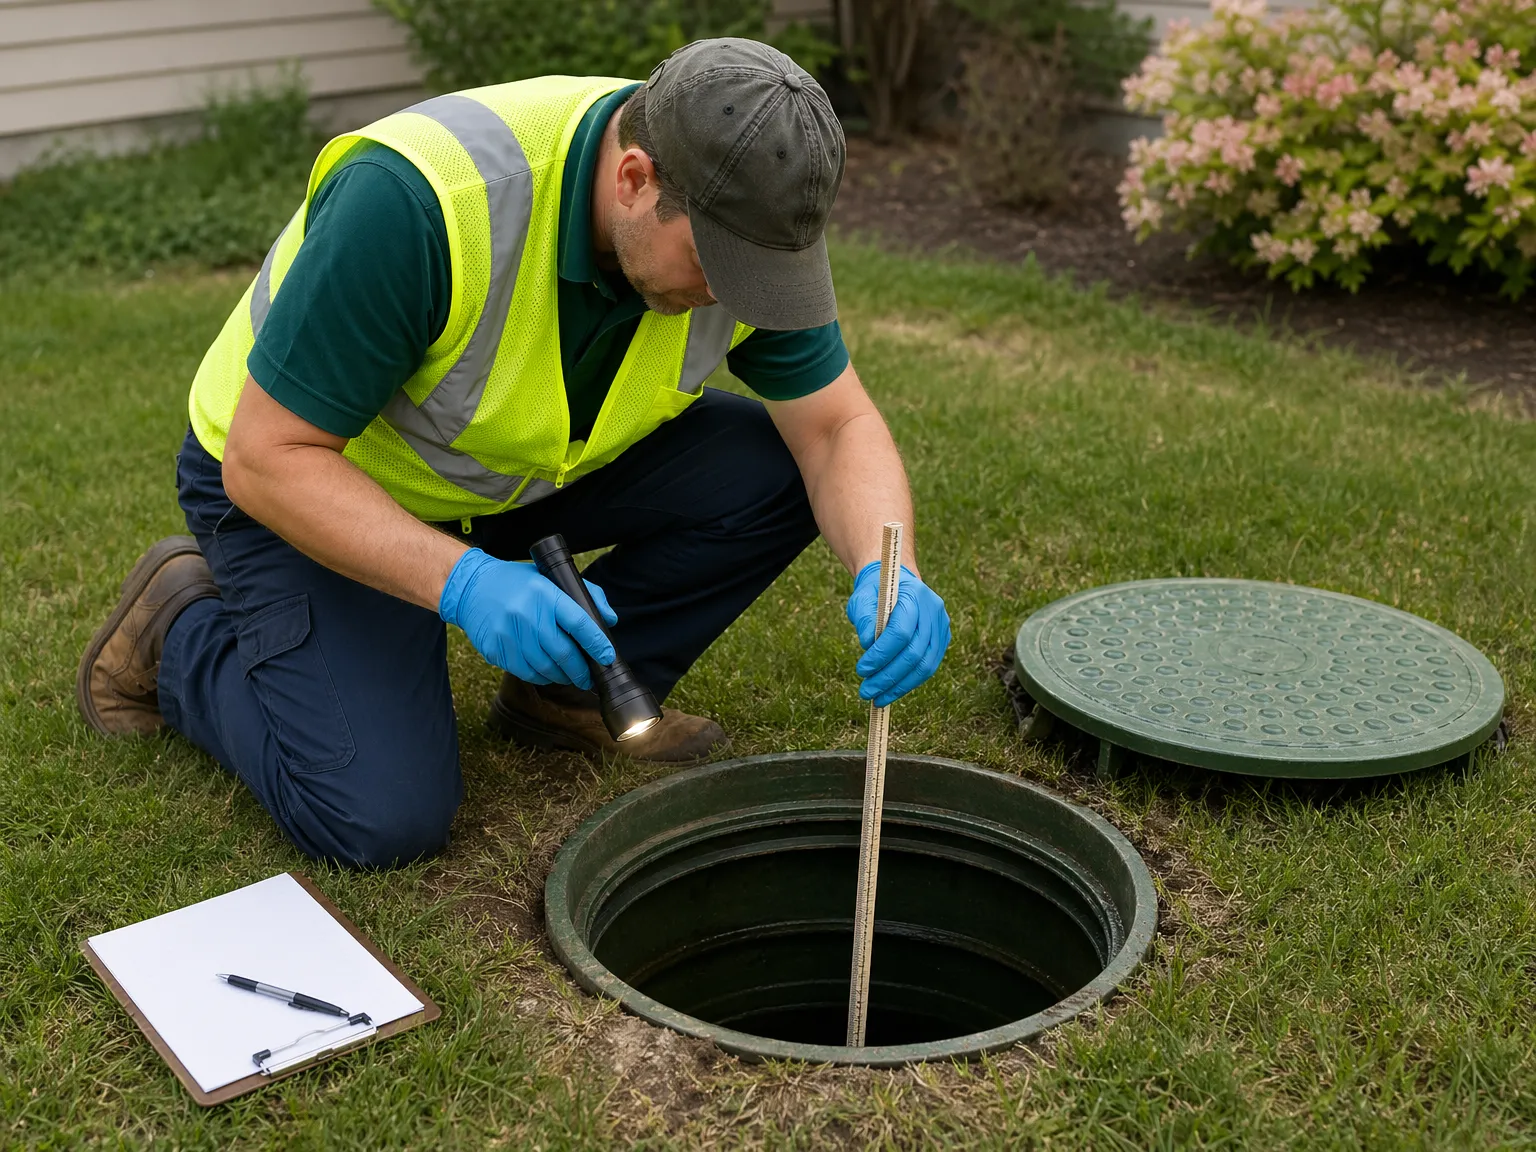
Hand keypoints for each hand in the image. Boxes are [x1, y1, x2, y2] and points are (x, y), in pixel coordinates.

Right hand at [438, 548, 616, 687]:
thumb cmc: (518, 583)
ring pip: (545, 668)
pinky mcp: (496, 650)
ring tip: (571, 676)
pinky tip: (548, 673)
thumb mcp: (551, 579)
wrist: (471, 587)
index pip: (579, 623)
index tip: (607, 656)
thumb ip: (586, 595)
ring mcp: (510, 634)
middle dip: (581, 670)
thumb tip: (609, 619)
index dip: (597, 644)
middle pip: (563, 652)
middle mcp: (527, 614)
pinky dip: (542, 677)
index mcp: (545, 594)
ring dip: (563, 676)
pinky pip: (526, 672)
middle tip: (589, 677)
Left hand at [846, 562, 949, 706]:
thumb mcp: (861, 600)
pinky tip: (891, 691)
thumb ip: (864, 619)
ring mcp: (941, 625)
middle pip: (914, 653)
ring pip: (925, 665)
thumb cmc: (874, 593)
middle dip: (888, 677)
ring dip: (899, 686)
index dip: (881, 655)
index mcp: (914, 594)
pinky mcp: (942, 640)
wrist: (895, 585)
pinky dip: (909, 682)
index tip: (861, 670)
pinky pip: (928, 667)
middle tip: (866, 691)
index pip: (901, 632)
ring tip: (877, 698)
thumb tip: (868, 645)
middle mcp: (933, 610)